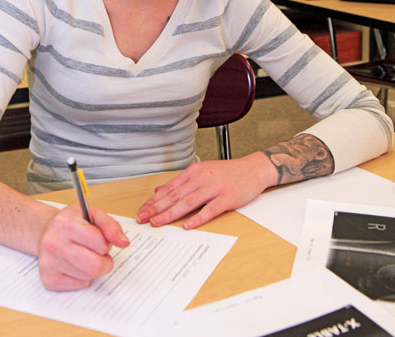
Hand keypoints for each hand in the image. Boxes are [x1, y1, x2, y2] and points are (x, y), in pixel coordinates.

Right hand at [38, 205, 129, 290]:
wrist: (45, 231)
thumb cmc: (72, 222)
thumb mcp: (93, 214)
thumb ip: (111, 226)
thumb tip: (124, 243)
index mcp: (65, 223)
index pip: (100, 242)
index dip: (105, 243)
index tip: (100, 240)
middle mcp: (53, 243)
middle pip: (95, 266)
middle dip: (104, 261)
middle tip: (101, 254)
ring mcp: (49, 263)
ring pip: (88, 277)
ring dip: (93, 269)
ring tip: (85, 255)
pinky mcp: (48, 279)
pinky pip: (79, 285)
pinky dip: (83, 277)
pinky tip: (75, 264)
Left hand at [136, 152, 276, 229]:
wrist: (253, 169)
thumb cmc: (227, 173)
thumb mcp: (202, 173)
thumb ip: (181, 183)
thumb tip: (158, 190)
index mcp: (194, 172)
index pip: (169, 188)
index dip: (154, 200)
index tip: (141, 210)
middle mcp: (202, 178)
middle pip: (175, 195)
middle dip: (156, 208)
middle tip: (142, 218)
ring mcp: (214, 187)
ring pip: (188, 202)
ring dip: (170, 213)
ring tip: (157, 222)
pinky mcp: (227, 198)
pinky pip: (209, 210)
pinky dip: (197, 218)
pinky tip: (186, 226)